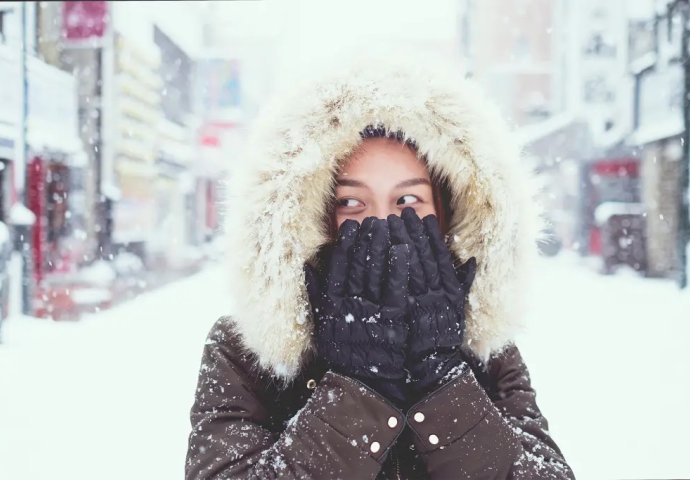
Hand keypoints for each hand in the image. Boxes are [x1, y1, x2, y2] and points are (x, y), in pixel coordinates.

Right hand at [305, 217, 411, 406]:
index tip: (351, 227)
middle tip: (372, 220)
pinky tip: (403, 249)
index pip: (338, 267)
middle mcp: (351, 304)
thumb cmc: (343, 351)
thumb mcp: (322, 324)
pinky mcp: (393, 319)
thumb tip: (305, 266)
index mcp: (333, 304)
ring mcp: (372, 311)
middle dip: (366, 240)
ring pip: (376, 272)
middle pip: (359, 264)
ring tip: (387, 224)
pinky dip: (399, 268)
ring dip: (381, 246)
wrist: (364, 383)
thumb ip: (315, 295)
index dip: (345, 246)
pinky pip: (396, 289)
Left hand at [388, 207, 476, 401]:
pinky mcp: (392, 315)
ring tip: (382, 222)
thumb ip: (462, 284)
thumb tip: (473, 260)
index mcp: (446, 293)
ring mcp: (410, 305)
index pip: (437, 257)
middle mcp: (431, 296)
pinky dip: (378, 268)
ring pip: (399, 268)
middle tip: (399, 213)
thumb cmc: (441, 339)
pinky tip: (370, 251)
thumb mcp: (456, 312)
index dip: (430, 236)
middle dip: (408, 233)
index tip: (424, 218)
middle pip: (417, 257)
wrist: (427, 371)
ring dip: (391, 244)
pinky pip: (384, 286)